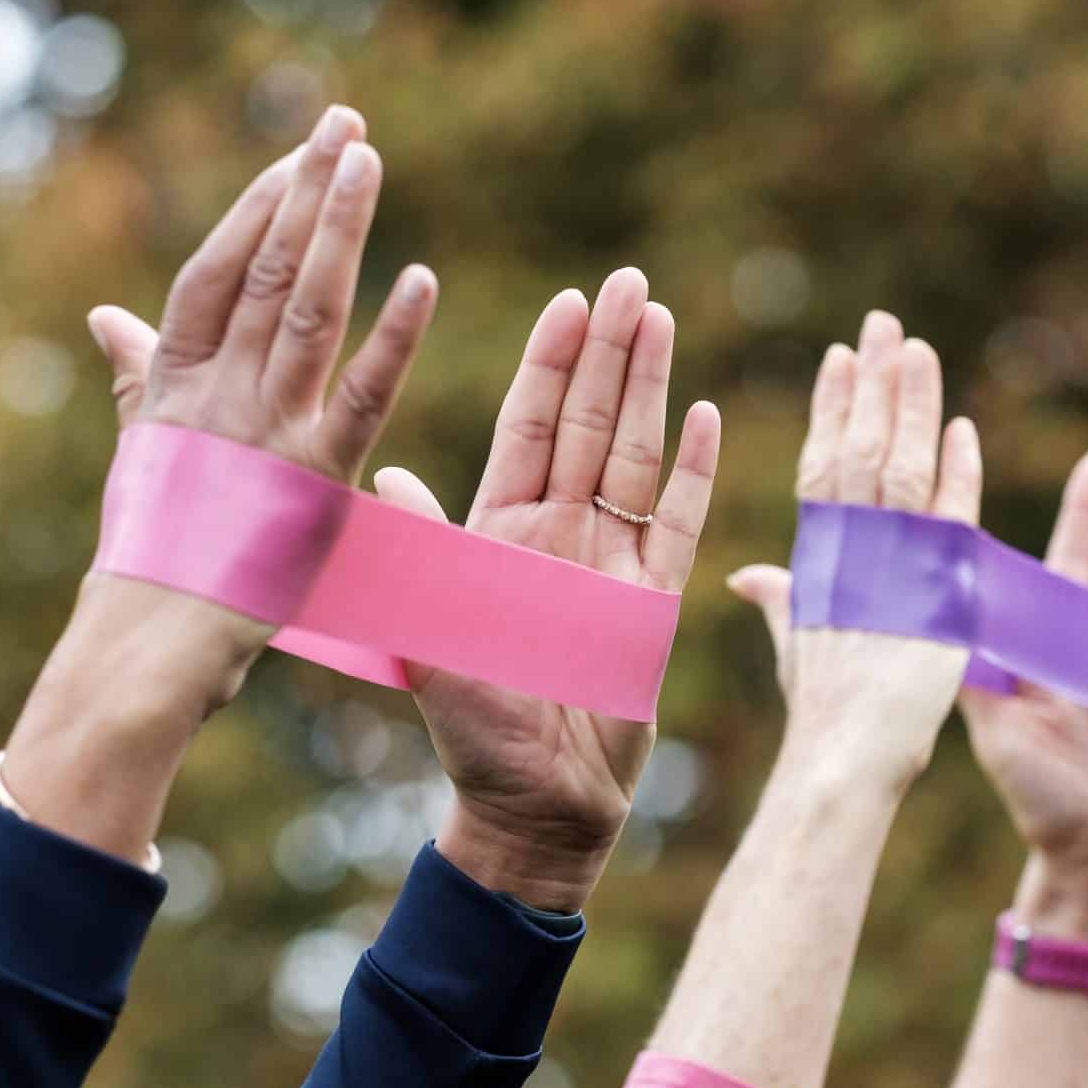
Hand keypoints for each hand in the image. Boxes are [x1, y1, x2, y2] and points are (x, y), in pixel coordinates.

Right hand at [78, 105, 438, 698]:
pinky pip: (361, 392)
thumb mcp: (142, 449)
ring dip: (339, 228)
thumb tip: (105, 313)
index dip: (254, 208)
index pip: (214, 272)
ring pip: (305, 306)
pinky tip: (422, 279)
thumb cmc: (150, 553)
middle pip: (263, 268)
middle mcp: (216, 391)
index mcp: (175, 383)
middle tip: (347, 121)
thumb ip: (137, 373)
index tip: (294, 153)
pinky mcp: (314, 476)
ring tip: (370, 159)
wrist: (145, 645)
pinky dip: (392, 335)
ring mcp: (265, 428)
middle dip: (306, 190)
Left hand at [373, 270, 719, 913]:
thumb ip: (422, 548)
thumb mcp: (432, 631)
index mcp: (500, 531)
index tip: (568, 300)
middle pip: (587, 422)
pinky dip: (692, 470)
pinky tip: (703, 414)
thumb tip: (384, 468)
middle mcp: (557, 533)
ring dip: (649, 388)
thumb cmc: (474, 729)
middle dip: (607, 351)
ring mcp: (610, 562)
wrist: (538, 805)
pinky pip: (677, 521)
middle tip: (627, 282)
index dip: (550, 363)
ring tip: (660, 319)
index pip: (531, 425)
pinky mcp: (653, 601)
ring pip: (634, 454)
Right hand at [728, 311, 982, 796]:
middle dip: (874, 382)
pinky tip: (963, 428)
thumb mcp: (796, 643)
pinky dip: (958, 472)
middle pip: (863, 447)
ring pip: (903, 466)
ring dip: (912, 405)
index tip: (843, 356)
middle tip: (884, 323)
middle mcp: (851, 548)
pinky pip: (950, 516)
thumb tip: (748, 575)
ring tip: (918, 349)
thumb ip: (781, 597)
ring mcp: (892, 562)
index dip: (834, 407)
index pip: (825, 462)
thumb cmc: (820, 711)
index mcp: (817, 552)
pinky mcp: (936, 585)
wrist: (847, 753)